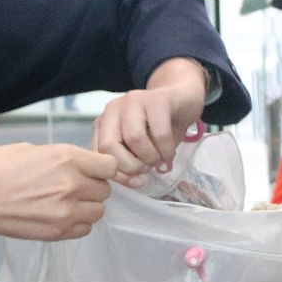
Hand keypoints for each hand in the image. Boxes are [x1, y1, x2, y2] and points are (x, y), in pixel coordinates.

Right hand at [0, 143, 117, 252]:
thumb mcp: (29, 149)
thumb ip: (58, 157)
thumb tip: (72, 165)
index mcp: (67, 158)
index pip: (110, 165)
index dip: (102, 167)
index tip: (92, 169)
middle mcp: (73, 184)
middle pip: (105, 190)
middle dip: (93, 187)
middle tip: (74, 186)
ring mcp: (67, 211)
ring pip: (98, 211)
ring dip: (87, 207)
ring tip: (66, 203)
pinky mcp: (58, 232)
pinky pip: (85, 229)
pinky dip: (77, 224)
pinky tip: (60, 216)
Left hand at [94, 57, 206, 184]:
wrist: (182, 99)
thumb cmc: (158, 128)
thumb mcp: (138, 148)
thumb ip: (129, 162)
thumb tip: (134, 181)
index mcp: (103, 122)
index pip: (99, 153)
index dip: (117, 174)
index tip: (136, 182)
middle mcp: (113, 109)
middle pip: (109, 145)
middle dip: (130, 166)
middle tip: (147, 169)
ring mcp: (134, 100)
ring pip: (134, 139)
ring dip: (150, 157)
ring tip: (160, 159)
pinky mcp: (157, 99)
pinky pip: (160, 134)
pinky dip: (166, 150)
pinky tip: (170, 153)